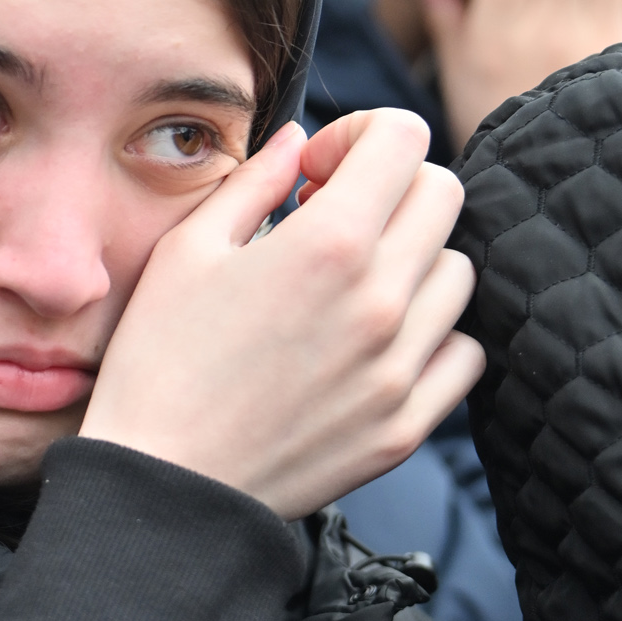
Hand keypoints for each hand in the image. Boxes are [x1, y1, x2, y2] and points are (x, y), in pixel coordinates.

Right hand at [79, 107, 482, 520]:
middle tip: (331, 221)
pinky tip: (374, 342)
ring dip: (412, 260)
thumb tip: (300, 143)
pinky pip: (462, 352)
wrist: (164, 486)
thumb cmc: (158, 363)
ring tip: (350, 286)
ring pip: (457, 272)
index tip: (317, 173)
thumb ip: (253, 182)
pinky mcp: (408, 424)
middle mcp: (383, 299)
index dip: (360, 134)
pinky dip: (431, 335)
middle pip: (442, 194)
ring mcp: (403, 366)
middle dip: (389, 189)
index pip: (403, 137)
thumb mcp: (187, 251)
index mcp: (328, 244)